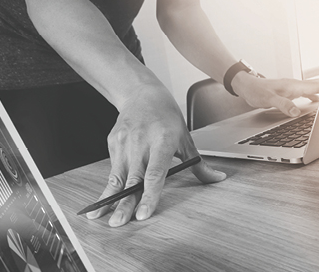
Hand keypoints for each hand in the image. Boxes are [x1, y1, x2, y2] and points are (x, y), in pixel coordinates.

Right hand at [86, 82, 225, 226]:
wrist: (142, 94)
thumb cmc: (167, 117)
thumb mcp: (185, 139)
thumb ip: (198, 165)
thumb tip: (217, 179)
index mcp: (163, 141)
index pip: (155, 174)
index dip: (149, 195)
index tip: (143, 213)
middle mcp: (142, 142)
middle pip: (133, 179)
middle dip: (124, 203)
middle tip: (118, 224)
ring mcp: (125, 142)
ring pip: (117, 176)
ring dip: (110, 199)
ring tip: (101, 217)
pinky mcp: (113, 142)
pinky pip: (113, 168)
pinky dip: (108, 185)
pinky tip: (103, 200)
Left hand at [231, 72, 318, 116]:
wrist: (247, 86)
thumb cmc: (256, 91)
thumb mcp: (269, 99)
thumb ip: (283, 105)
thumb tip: (296, 112)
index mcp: (294, 86)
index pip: (318, 85)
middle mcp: (296, 85)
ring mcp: (294, 88)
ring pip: (314, 89)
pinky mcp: (290, 92)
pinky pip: (307, 93)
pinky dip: (315, 97)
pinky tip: (317, 103)